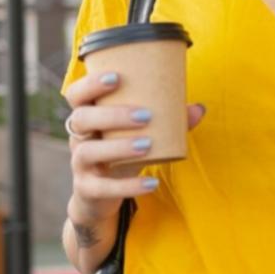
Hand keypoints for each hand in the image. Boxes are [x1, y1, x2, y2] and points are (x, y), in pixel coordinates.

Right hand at [63, 70, 206, 227]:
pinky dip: (128, 186)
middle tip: (145, 115)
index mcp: (87, 117)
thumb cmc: (121, 154)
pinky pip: (102, 188)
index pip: (76, 95)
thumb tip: (199, 108)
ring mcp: (79, 164)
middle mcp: (78, 137)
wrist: (99, 196)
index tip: (117, 77)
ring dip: (118, 146)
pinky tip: (151, 183)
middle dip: (112, 115)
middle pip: (82, 119)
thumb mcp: (138, 136)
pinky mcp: (87, 189)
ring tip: (147, 145)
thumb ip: (166, 121)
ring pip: (87, 151)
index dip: (90, 84)